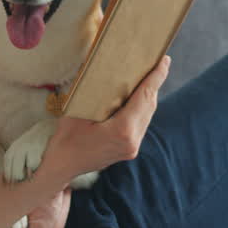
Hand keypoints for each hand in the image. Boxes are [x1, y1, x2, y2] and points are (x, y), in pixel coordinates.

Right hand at [41, 55, 169, 185]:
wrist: (62, 166)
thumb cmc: (66, 138)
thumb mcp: (77, 111)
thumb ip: (93, 92)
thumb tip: (103, 68)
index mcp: (122, 130)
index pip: (144, 97)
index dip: (156, 77)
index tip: (165, 60)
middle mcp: (132, 140)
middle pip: (149, 105)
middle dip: (155, 83)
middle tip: (161, 62)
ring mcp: (132, 147)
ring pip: (147, 115)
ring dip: (150, 95)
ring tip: (152, 76)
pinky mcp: (129, 150)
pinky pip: (141, 124)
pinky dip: (142, 108)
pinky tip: (139, 97)